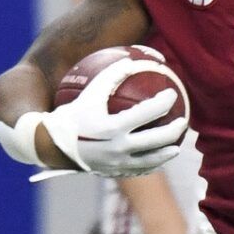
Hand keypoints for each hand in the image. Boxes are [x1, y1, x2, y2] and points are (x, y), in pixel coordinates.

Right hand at [38, 62, 186, 177]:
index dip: (163, 102)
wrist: (50, 146)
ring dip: (167, 153)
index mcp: (112, 127)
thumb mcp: (89, 93)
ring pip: (151, 160)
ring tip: (177, 146)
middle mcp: (117, 147)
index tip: (172, 93)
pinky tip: (158, 160)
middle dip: (174, 130)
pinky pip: (138, 170)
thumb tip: (134, 59)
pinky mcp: (114, 173)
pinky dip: (151, 165)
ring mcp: (117, 163)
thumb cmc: (70, 115)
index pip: (147, 112)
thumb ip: (111, 75)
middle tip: (183, 121)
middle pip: (156, 139)